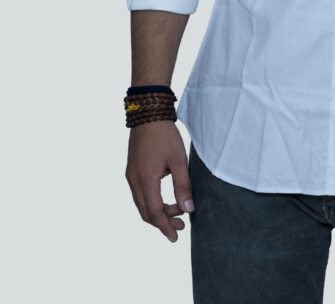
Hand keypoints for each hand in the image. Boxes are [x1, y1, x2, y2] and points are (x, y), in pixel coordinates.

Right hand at [126, 120, 193, 241]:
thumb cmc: (164, 134)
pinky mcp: (132, 169)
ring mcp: (131, 175)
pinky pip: (140, 193)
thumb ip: (183, 185)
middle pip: (146, 212)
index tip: (176, 237)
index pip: (154, 213)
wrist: (148, 113)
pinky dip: (152, 201)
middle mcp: (134, 181)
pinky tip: (165, 197)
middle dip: (163, 222)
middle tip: (181, 225)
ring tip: (176, 211)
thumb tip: (188, 209)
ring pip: (142, 203)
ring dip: (158, 211)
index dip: (165, 227)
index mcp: (145, 180)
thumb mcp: (178, 160)